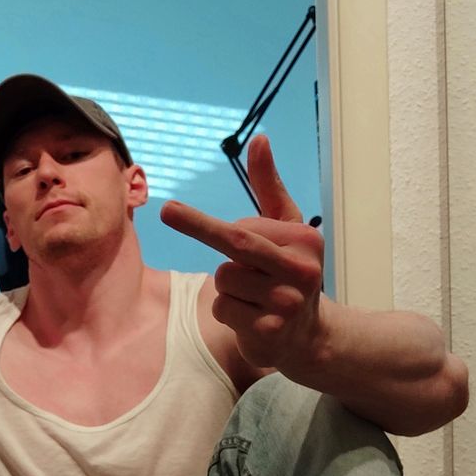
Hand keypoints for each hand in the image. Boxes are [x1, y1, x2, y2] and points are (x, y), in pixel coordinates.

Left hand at [159, 135, 325, 370]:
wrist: (308, 337)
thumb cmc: (289, 271)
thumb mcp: (285, 227)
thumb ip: (268, 186)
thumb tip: (259, 139)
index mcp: (306, 240)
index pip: (246, 226)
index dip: (220, 231)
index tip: (209, 229)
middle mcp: (301, 271)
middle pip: (236, 244)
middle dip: (197, 225)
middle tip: (167, 210)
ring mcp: (287, 303)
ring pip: (224, 280)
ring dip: (226, 287)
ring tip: (252, 295)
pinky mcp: (269, 332)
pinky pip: (223, 309)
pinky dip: (227, 312)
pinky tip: (251, 317)